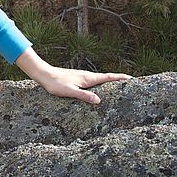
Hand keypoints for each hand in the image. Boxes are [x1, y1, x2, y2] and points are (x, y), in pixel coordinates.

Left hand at [15, 47, 132, 104]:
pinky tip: (99, 90)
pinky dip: (101, 84)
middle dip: (119, 80)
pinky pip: (93, 82)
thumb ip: (84, 96)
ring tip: (119, 87)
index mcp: (88, 78)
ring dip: (110, 82)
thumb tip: (99, 101)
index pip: (108, 77)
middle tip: (131, 83)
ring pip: (100, 79)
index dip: (121, 78)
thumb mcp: (70, 92)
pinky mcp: (77, 79)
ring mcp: (82, 77)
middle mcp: (87, 76)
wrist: (44, 75)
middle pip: (107, 77)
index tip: (132, 78)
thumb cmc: (55, 84)